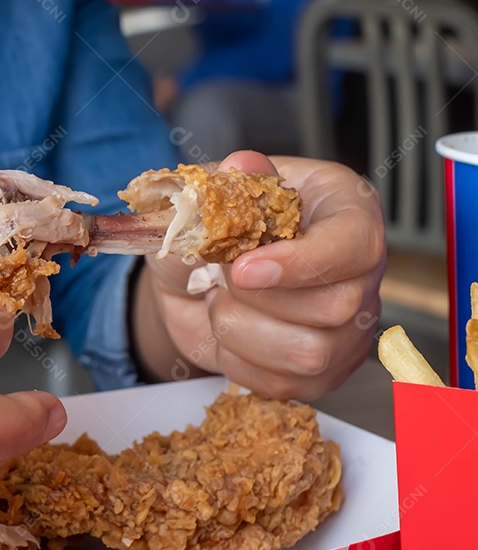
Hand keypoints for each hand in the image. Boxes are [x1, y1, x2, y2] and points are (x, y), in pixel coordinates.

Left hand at [135, 151, 385, 399]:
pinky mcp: (323, 372)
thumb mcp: (210, 193)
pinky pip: (285, 384)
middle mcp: (360, 272)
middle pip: (335, 307)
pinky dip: (238, 361)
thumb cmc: (212, 226)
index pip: (353, 245)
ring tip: (222, 301)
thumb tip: (243, 165)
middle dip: (256, 299)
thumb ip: (226, 183)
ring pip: (309, 353)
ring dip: (242, 330)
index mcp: (346, 211)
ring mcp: (348, 328)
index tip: (243, 267)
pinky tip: (227, 329)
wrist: (190, 274)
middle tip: (220, 276)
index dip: (301, 262)